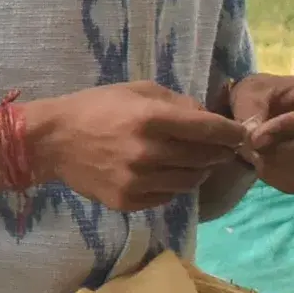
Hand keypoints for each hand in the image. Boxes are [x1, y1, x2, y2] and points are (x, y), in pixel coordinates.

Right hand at [24, 82, 250, 210]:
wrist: (51, 141)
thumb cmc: (95, 108)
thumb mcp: (136, 91)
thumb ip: (176, 102)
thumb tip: (207, 117)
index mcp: (151, 119)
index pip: (210, 129)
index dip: (233, 132)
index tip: (242, 134)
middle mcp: (148, 152)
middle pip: (205, 158)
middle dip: (219, 152)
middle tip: (221, 149)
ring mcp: (138, 181)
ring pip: (190, 182)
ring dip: (199, 171)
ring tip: (194, 163)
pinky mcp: (128, 201)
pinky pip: (166, 197)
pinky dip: (172, 186)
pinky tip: (164, 174)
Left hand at [222, 71, 293, 189]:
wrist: (263, 108)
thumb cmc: (263, 94)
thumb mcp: (250, 93)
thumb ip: (252, 112)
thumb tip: (254, 138)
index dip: (285, 129)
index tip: (255, 137)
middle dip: (281, 152)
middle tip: (252, 148)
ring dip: (279, 167)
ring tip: (254, 155)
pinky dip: (281, 178)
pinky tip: (263, 166)